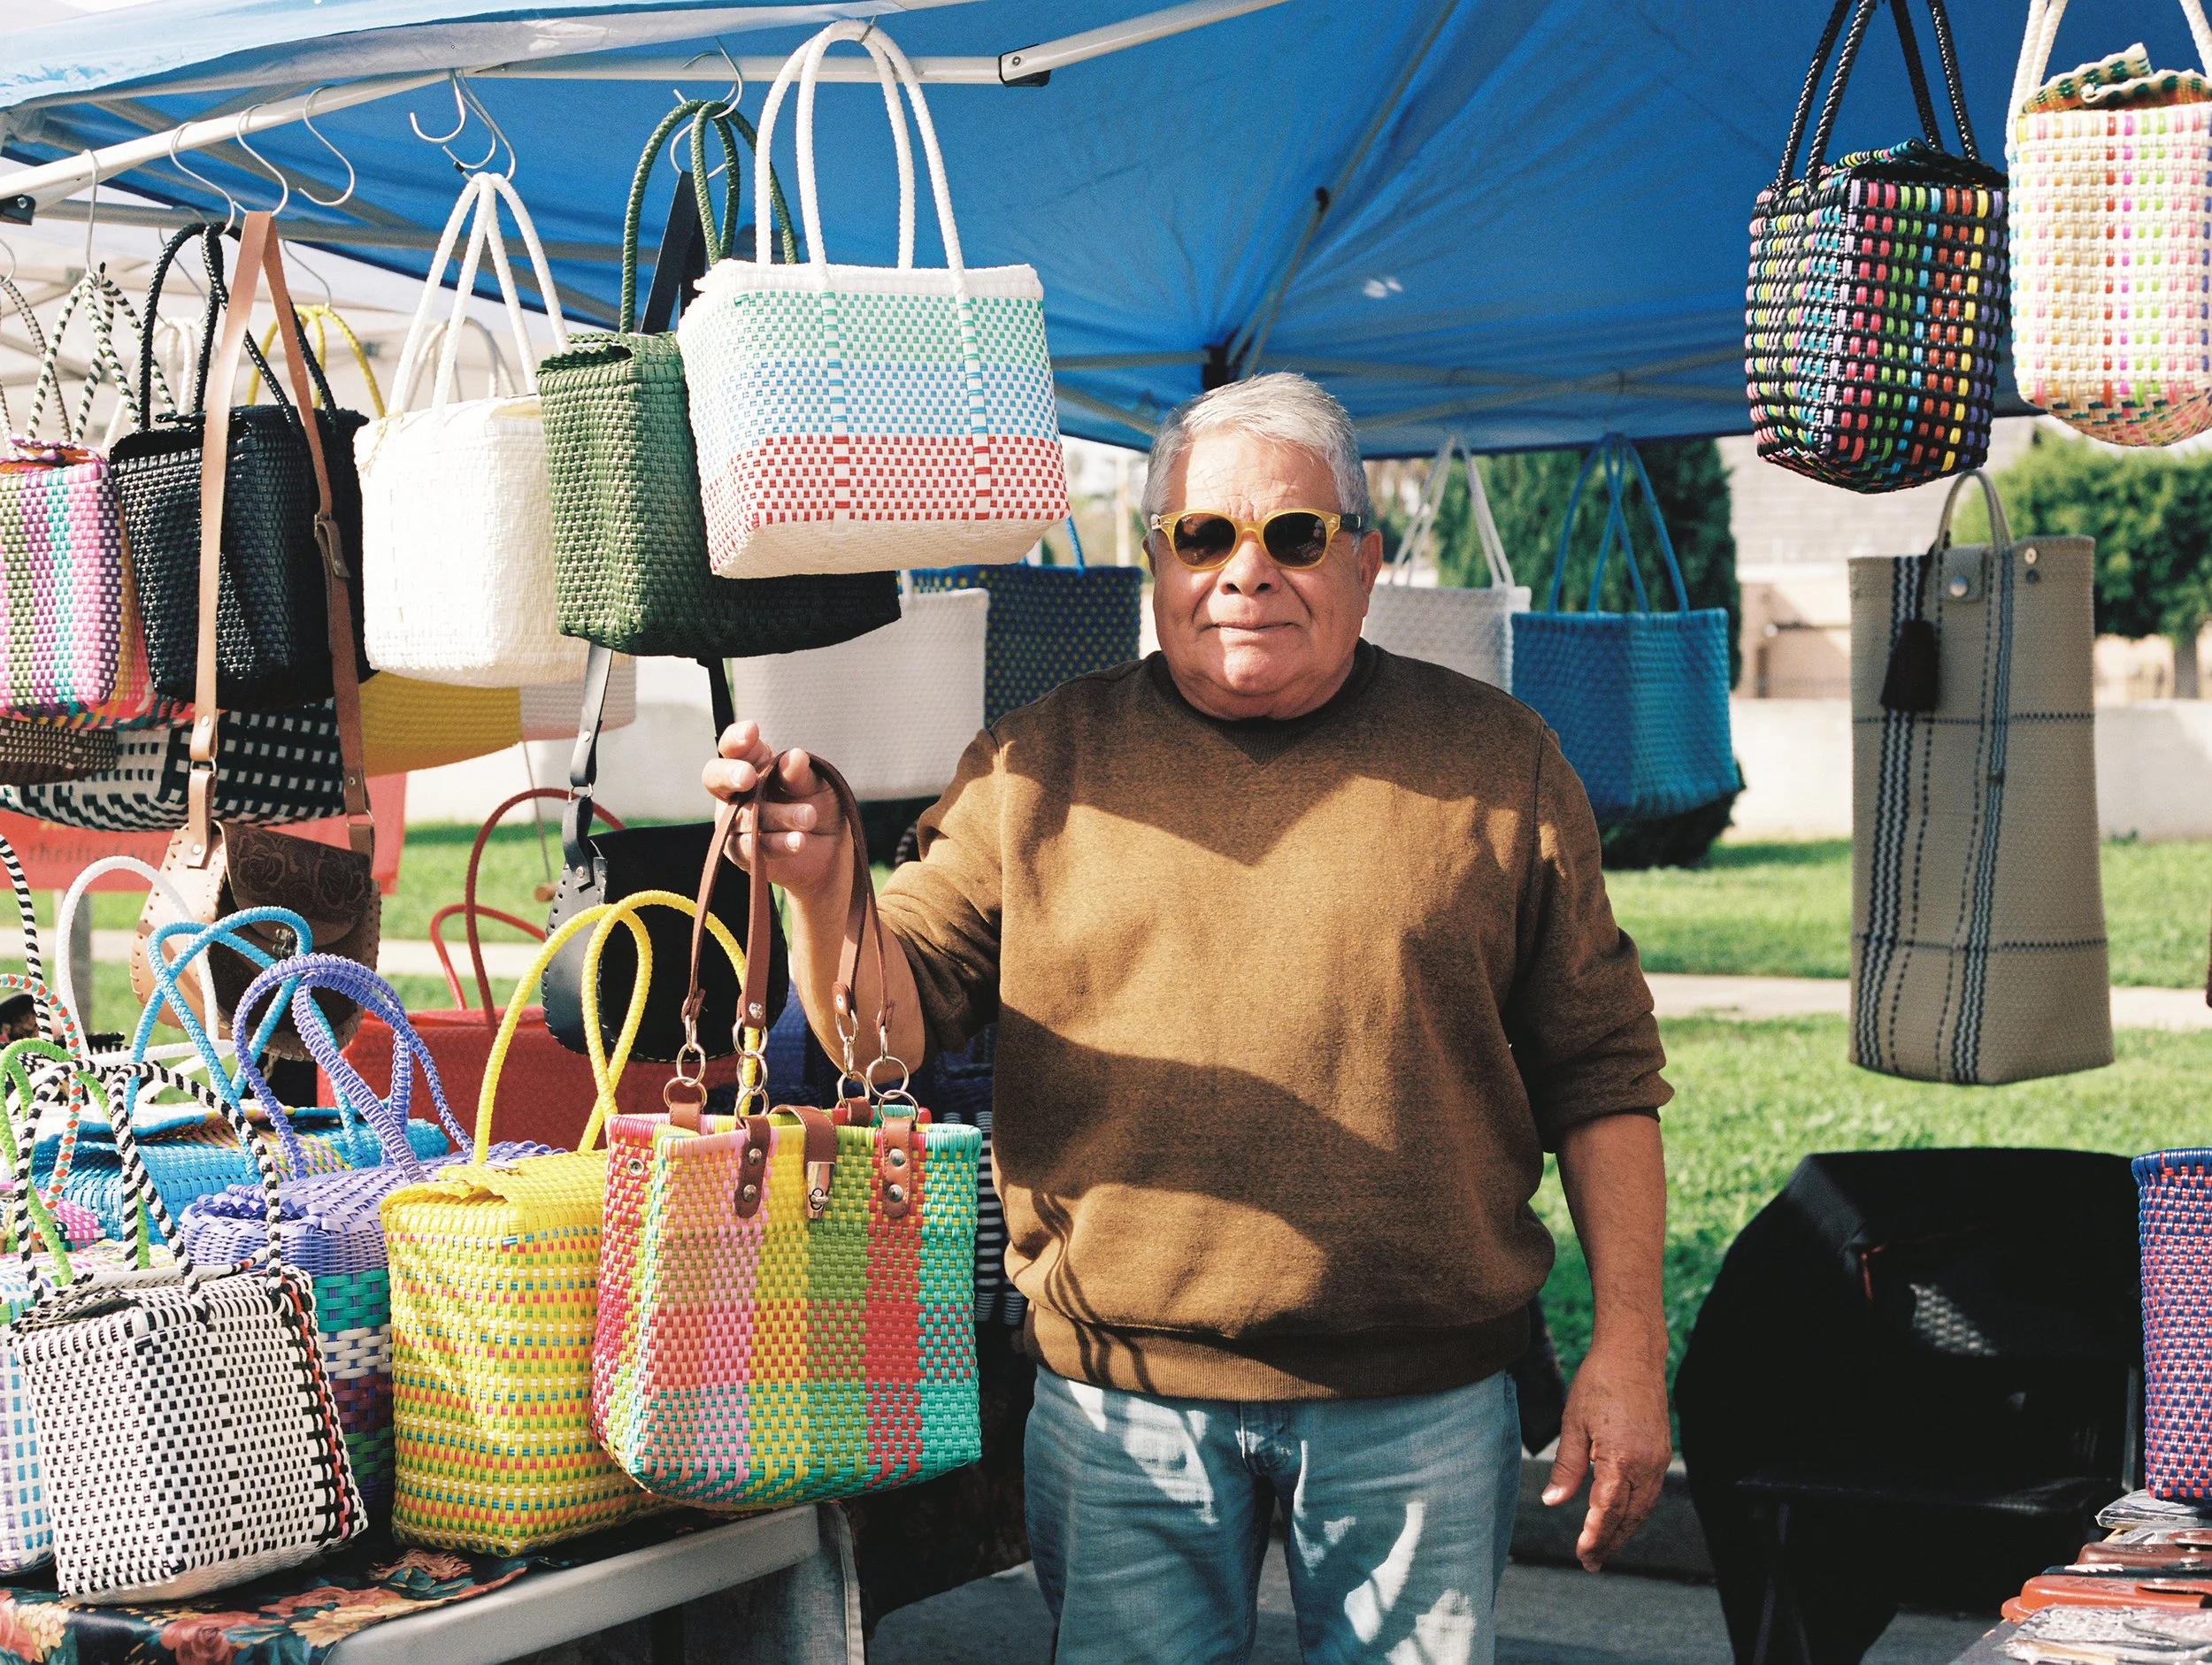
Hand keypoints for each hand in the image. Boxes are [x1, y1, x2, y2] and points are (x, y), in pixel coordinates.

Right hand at [701, 723, 847, 903]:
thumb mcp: (815, 785)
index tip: (752, 731)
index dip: (737, 738)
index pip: (733, 747)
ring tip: (808, 816)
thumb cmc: (817, 804)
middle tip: (749, 777)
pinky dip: (777, 843)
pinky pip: (751, 848)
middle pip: (715, 778)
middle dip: (729, 775)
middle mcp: (736, 791)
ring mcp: (735, 822)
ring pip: (743, 817)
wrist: (828, 848)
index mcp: (752, 763)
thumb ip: (801, 774)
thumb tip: (794, 757)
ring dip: (778, 816)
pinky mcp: (741, 853)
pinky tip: (798, 841)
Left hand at [1540, 1336, 1671, 1571]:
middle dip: (1610, 1542)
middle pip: (1629, 1517)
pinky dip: (1635, 1511)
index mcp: (1621, 1458)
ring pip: (1643, 1508)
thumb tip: (1554, 1501)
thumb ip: (1567, 1466)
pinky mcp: (1661, 1451)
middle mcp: (1646, 1464)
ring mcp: (1658, 1459)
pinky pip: (1649, 1492)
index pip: (1608, 1510)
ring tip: (1604, 1548)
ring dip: (1624, 1531)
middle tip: (1591, 1563)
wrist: (1632, 1353)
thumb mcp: (1573, 1423)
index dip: (1595, 1536)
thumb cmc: (1598, 1383)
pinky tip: (1621, 1517)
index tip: (1582, 1555)